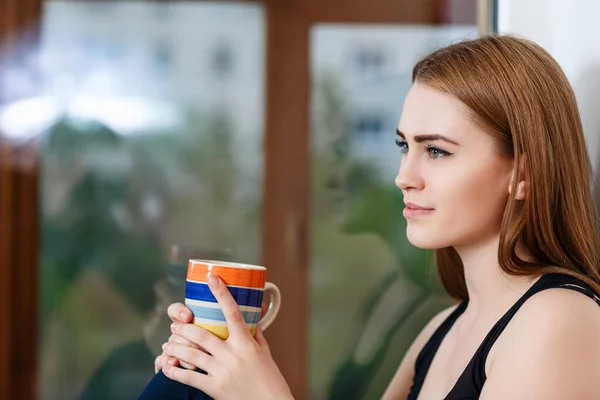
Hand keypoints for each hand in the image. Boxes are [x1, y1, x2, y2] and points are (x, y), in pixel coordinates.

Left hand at [161, 274, 293, 399]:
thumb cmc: (270, 379)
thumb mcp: (265, 353)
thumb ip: (255, 336)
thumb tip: (251, 321)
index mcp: (246, 343)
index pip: (233, 312)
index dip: (222, 293)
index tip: (212, 279)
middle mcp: (233, 354)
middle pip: (202, 335)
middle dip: (184, 328)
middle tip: (175, 325)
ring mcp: (223, 371)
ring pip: (192, 354)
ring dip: (176, 347)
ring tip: (168, 344)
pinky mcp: (215, 388)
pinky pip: (190, 378)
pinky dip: (175, 372)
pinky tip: (167, 367)